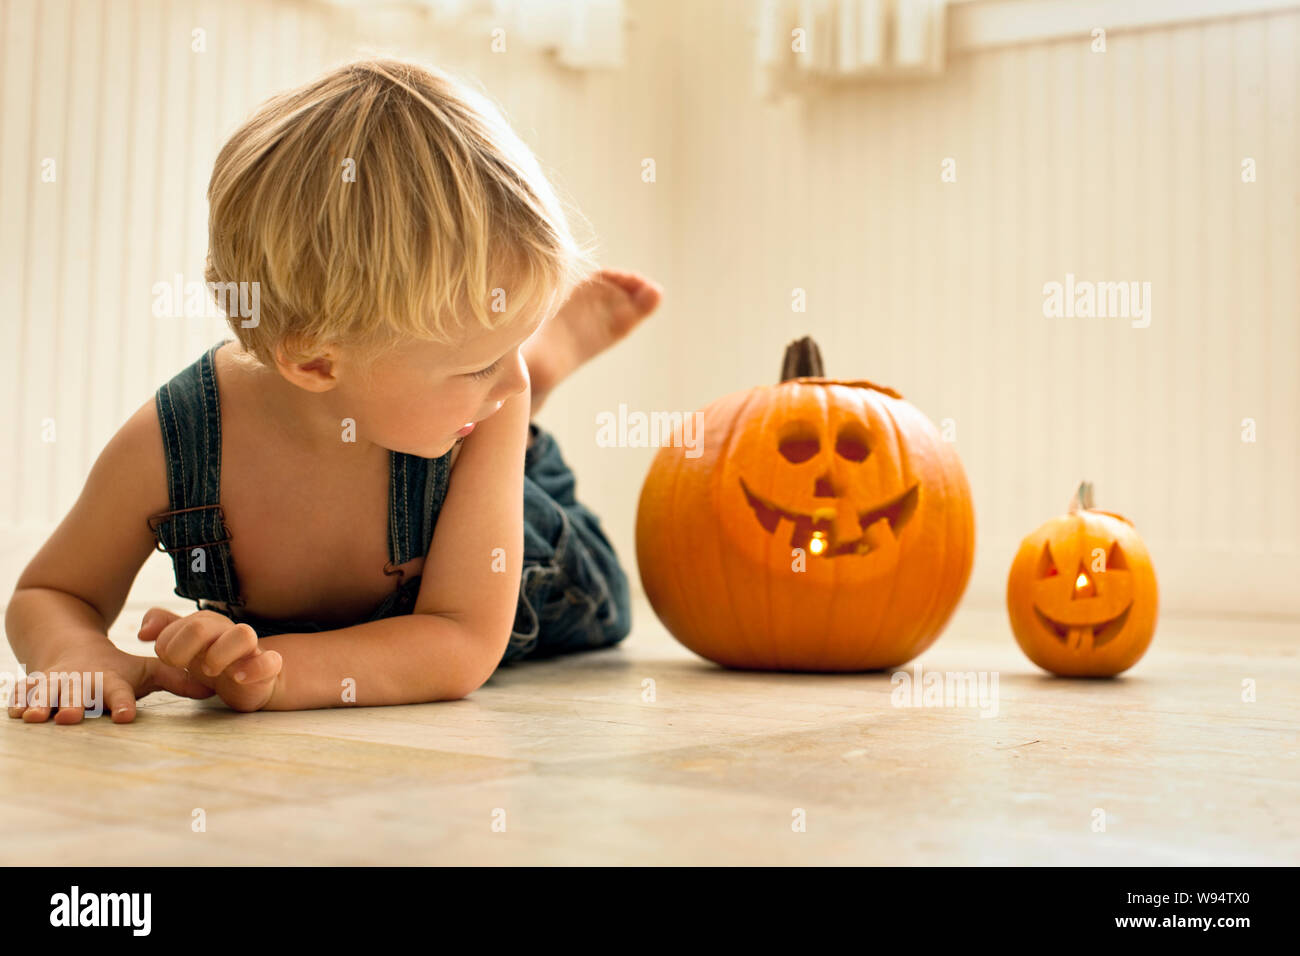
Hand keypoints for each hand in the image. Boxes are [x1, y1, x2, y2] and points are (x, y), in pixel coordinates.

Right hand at [7, 642, 215, 724]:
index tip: (125, 716)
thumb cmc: (117, 668)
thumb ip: (177, 681)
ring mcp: (57, 684)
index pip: (120, 693)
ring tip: (36, 717)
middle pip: (79, 696)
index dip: (122, 704)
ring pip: (48, 695)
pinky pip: (23, 695)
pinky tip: (13, 714)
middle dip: (74, 705)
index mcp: (111, 681)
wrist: (73, 646)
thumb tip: (213, 690)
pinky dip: (17, 702)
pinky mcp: (36, 687)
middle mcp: (83, 683)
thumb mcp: (147, 672)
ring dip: (42, 705)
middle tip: (72, 716)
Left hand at [137, 607, 283, 712]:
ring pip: (244, 634)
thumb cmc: (214, 660)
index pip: (181, 622)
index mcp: (208, 624)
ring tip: (210, 670)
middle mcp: (228, 631)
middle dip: (183, 645)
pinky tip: (239, 678)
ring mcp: (250, 649)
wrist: (251, 681)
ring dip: (220, 652)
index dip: (167, 642)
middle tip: (179, 665)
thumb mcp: (186, 645)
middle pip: (204, 623)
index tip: (165, 659)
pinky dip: (255, 668)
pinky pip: (270, 661)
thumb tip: (143, 632)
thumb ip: (164, 631)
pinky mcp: (268, 668)